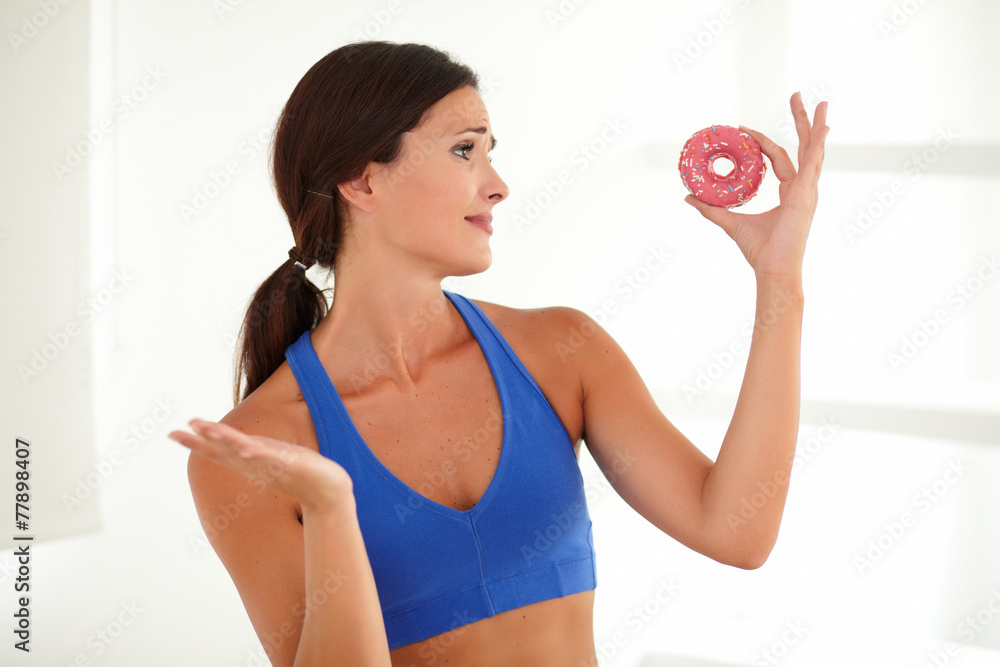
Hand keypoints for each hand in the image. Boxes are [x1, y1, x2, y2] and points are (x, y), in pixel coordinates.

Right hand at [169, 419, 353, 511]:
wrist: (328, 493)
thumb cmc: (303, 476)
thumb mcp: (274, 461)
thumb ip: (257, 454)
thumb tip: (244, 446)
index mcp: (250, 460)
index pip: (218, 450)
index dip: (196, 442)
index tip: (172, 433)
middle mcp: (255, 464)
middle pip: (223, 449)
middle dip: (202, 439)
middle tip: (177, 430)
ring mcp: (271, 465)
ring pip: (242, 450)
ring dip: (224, 439)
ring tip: (206, 428)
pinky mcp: (289, 465)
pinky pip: (270, 458)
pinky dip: (258, 453)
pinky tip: (247, 448)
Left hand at [684, 92, 829, 282]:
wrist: (772, 268)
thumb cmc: (759, 251)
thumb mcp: (730, 222)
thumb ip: (711, 208)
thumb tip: (688, 196)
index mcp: (790, 192)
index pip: (777, 157)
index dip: (762, 141)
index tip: (744, 129)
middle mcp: (802, 188)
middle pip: (803, 146)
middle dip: (801, 121)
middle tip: (797, 96)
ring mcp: (808, 191)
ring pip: (812, 150)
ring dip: (815, 124)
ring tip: (820, 101)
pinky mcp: (806, 195)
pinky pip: (812, 164)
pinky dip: (818, 145)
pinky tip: (824, 126)